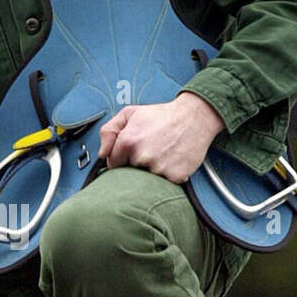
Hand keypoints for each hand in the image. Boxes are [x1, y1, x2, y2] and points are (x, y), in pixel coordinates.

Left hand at [97, 92, 225, 182]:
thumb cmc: (162, 116)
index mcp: (128, 141)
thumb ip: (109, 131)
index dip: (120, 159)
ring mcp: (159, 168)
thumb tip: (102, 153)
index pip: (112, 164)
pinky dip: (167, 175)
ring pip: (145, 180)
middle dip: (135, 165)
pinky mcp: (174, 176)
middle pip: (128, 173)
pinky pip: (164, 183)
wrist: (195, 117)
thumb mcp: (130, 113)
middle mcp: (142, 156)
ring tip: (161, 154)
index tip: (130, 153)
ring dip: (151, 171)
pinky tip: (171, 160)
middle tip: (150, 151)